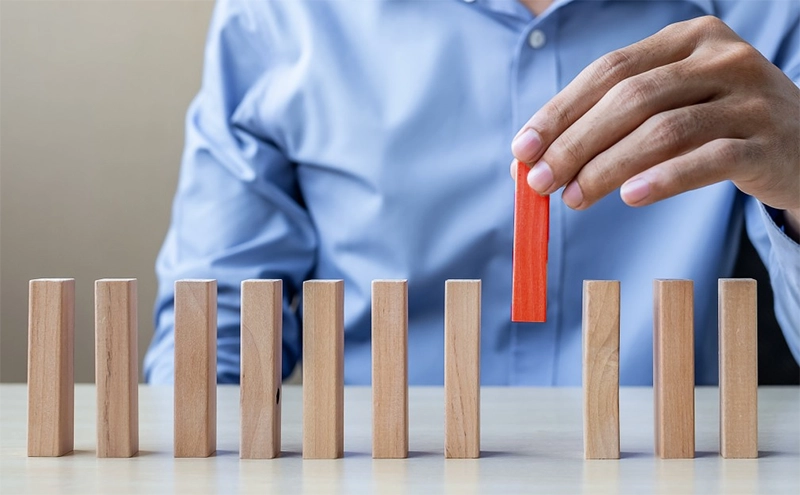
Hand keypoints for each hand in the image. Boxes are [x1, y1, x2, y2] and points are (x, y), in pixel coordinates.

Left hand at [510, 16, 799, 234]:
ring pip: (664, 130)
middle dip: (576, 144)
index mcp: (686, 40)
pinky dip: (664, 180)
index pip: (608, 70)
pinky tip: (631, 197)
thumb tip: (531, 160)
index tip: (522, 149)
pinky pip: (707, 160)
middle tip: (540, 182)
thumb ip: (608, 124)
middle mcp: (720, 58)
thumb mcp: (668, 105)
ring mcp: (750, 97)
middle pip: (630, 99)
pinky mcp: (767, 142)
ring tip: (575, 199)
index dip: (560, 111)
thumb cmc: (717, 123)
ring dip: (608, 168)